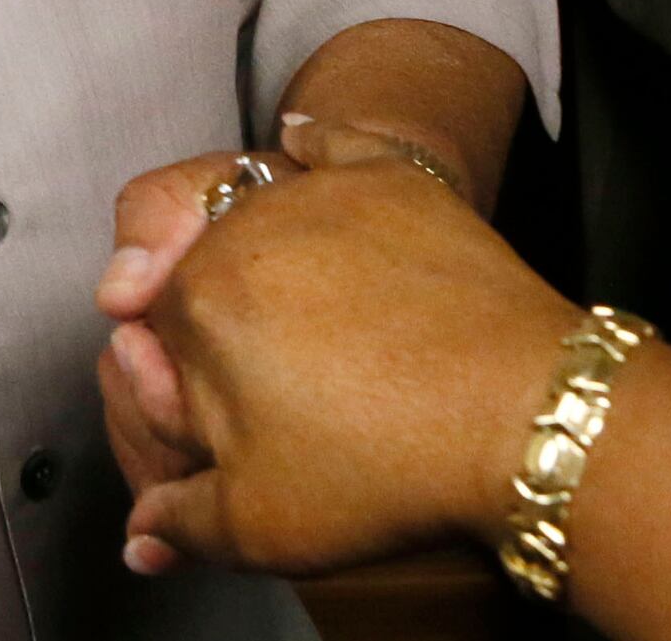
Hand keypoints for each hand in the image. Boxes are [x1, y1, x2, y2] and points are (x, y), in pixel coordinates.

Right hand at [106, 159, 569, 579]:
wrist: (524, 421)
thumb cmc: (394, 465)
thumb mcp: (263, 523)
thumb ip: (181, 521)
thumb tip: (147, 532)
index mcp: (194, 302)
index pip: (146, 326)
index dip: (170, 378)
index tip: (205, 422)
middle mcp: (242, 230)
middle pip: (190, 258)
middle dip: (202, 309)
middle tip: (255, 373)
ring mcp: (318, 196)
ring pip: (245, 195)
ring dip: (238, 230)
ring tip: (270, 281)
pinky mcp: (389, 180)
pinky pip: (330, 138)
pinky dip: (310, 140)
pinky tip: (297, 141)